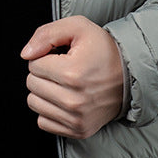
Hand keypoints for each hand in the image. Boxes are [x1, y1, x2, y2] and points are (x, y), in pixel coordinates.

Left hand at [20, 15, 123, 138]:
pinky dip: (49, 110)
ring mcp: (76, 118)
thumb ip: (47, 34)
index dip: (45, 56)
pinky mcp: (78, 130)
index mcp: (72, 73)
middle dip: (43, 73)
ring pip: (34, 103)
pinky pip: (43, 122)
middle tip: (62, 69)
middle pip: (31, 84)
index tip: (62, 57)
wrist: (130, 76)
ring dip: (43, 91)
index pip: (33, 64)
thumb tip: (26, 54)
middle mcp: (73, 100)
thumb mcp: (79, 27)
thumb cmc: (104, 50)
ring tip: (63, 83)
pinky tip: (64, 99)